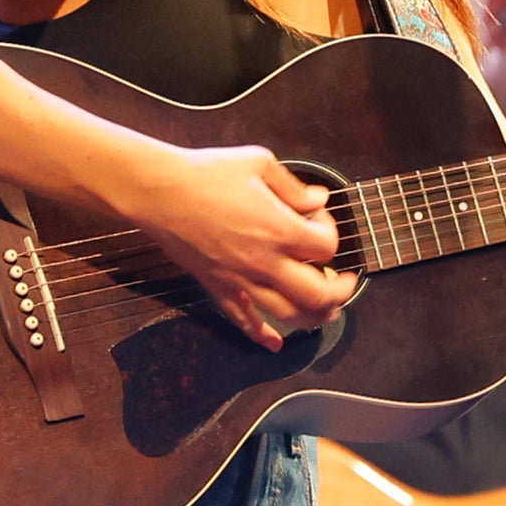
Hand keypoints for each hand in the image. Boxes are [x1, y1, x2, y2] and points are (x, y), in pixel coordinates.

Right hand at [127, 141, 358, 348]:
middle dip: (340, 290)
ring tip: (326, 310)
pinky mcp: (218, 288)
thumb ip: (293, 186)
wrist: (159, 191)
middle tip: (345, 281)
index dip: (331, 232)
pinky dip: (262, 336)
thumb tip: (317, 198)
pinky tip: (275, 342)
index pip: (326, 247)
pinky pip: (244, 321)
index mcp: (279, 229)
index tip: (319, 218)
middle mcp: (264, 262)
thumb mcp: (258, 163)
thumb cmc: (205, 173)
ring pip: (289, 315)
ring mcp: (241, 280)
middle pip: (318, 294)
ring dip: (314, 317)